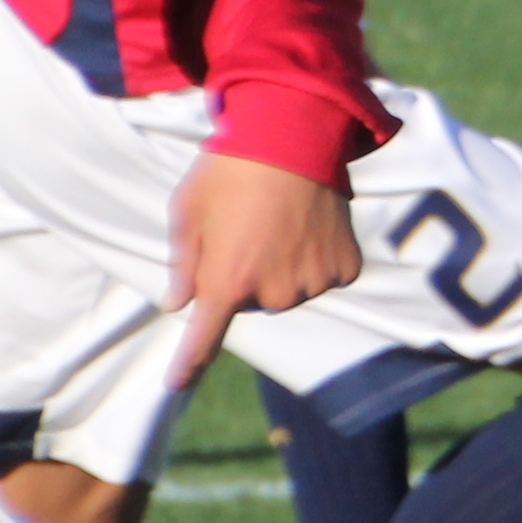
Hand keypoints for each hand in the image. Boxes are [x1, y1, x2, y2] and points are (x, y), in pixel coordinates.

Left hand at [161, 156, 356, 387]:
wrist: (294, 137)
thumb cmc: (230, 171)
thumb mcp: (189, 211)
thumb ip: (183, 263)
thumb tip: (179, 302)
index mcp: (226, 281)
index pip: (204, 338)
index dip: (189, 364)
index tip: (176, 385)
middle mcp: (272, 293)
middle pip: (253, 302)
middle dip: (245, 276)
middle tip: (246, 231)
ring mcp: (313, 282)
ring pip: (290, 290)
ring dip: (282, 267)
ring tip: (280, 223)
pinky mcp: (344, 268)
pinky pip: (324, 276)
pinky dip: (316, 259)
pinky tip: (309, 227)